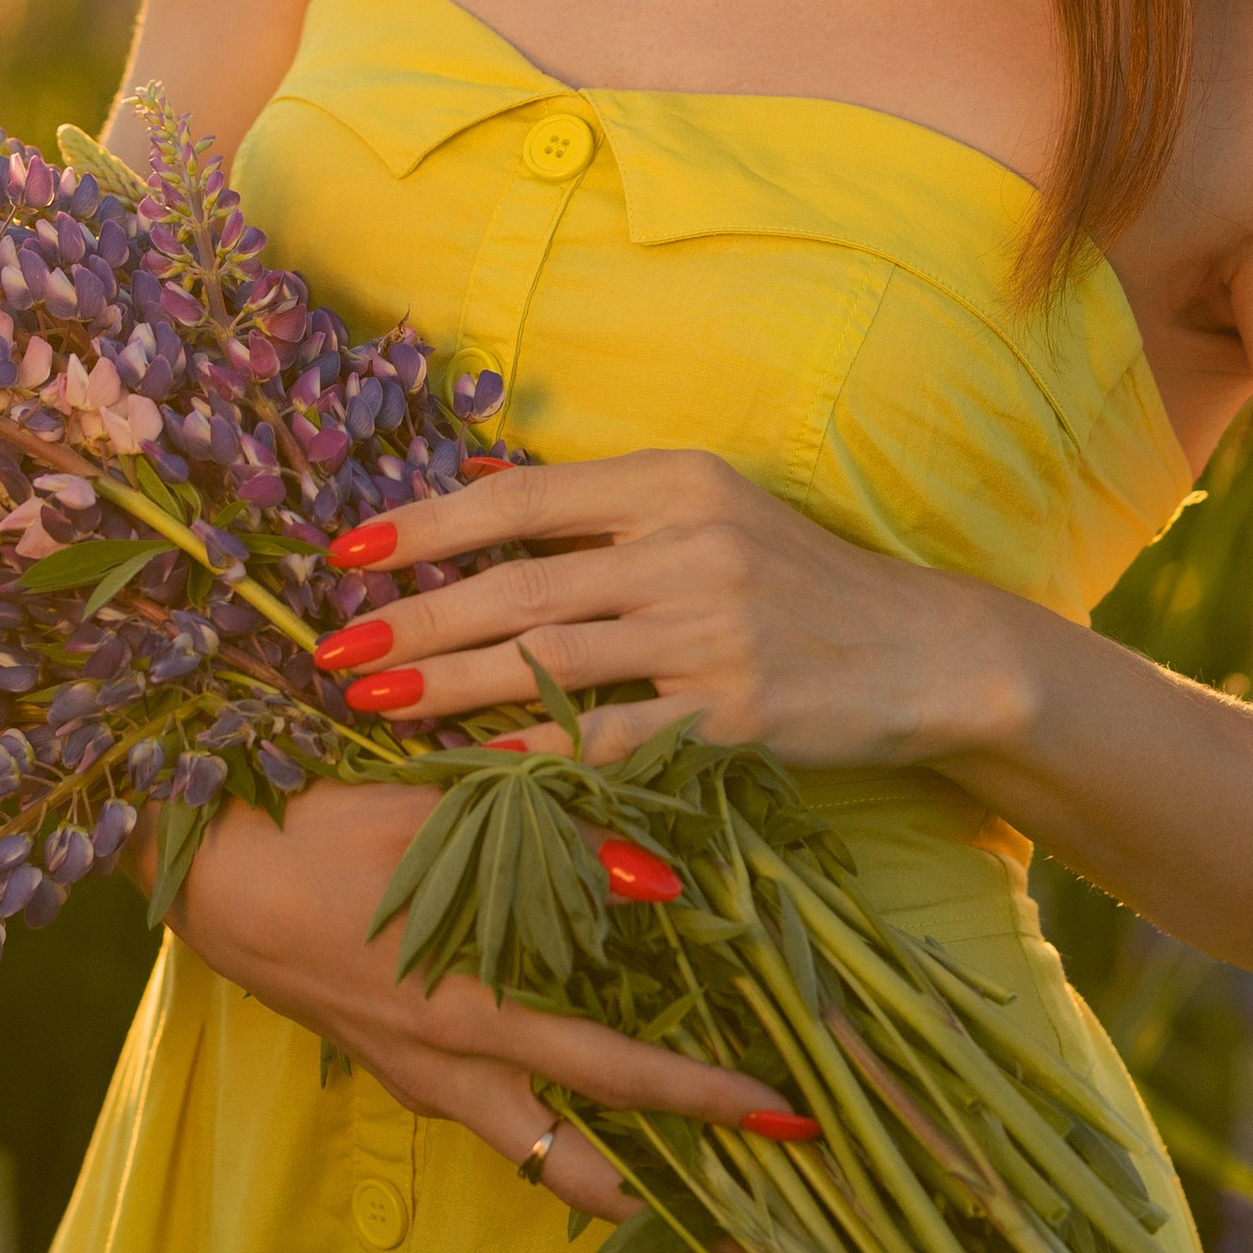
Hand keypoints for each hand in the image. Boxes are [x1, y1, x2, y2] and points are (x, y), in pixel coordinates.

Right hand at [168, 776, 797, 1219]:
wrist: (199, 870)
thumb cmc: (315, 829)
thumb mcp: (432, 819)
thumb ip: (548, 846)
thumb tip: (659, 878)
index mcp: (466, 1011)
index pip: (610, 1071)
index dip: (701, 1099)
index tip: (784, 1120)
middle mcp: (448, 1069)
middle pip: (574, 1167)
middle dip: (669, 1205)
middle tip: (756, 1235)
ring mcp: (416, 1078)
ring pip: (530, 1156)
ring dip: (608, 1180)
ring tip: (689, 1195)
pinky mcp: (393, 1065)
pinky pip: (489, 1116)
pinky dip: (548, 1132)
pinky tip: (584, 1109)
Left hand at [320, 449, 1044, 768]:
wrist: (921, 651)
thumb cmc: (796, 579)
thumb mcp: (706, 507)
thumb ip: (597, 503)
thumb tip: (474, 482)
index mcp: (670, 482)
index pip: (522, 498)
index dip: (427, 526)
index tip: (348, 552)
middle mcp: (686, 545)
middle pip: (518, 585)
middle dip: (412, 621)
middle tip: (330, 651)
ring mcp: (710, 630)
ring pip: (547, 661)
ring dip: (447, 688)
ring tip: (371, 706)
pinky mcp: (732, 711)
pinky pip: (609, 737)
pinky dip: (535, 754)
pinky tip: (472, 770)